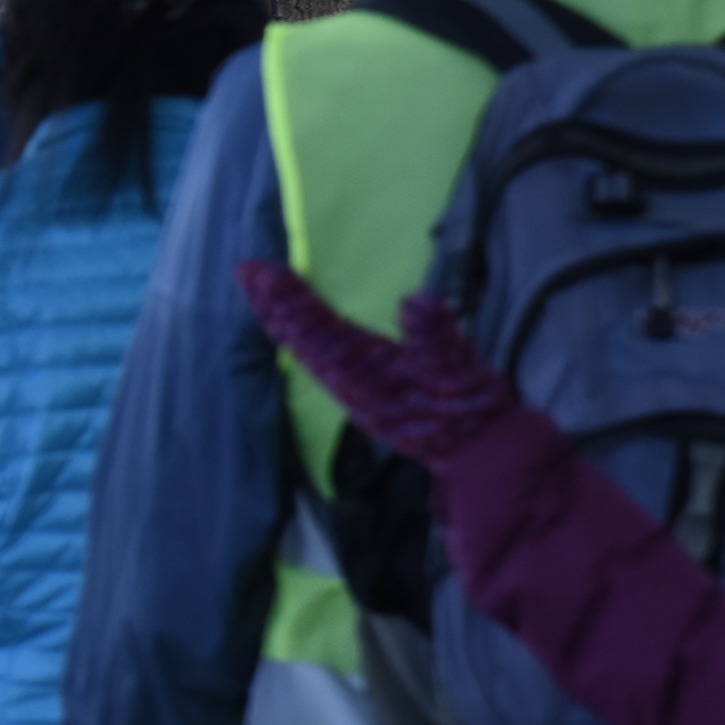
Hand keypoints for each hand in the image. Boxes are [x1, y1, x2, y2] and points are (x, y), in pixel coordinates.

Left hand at [236, 262, 515, 463]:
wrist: (479, 455)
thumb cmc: (471, 410)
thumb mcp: (462, 370)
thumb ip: (439, 337)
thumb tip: (416, 300)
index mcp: (364, 372)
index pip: (317, 329)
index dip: (289, 300)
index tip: (262, 271)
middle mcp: (348, 381)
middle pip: (300, 338)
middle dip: (273, 305)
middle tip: (246, 270)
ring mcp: (353, 388)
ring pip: (306, 349)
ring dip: (281, 318)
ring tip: (259, 288)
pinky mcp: (363, 393)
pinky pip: (322, 359)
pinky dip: (303, 336)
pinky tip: (296, 325)